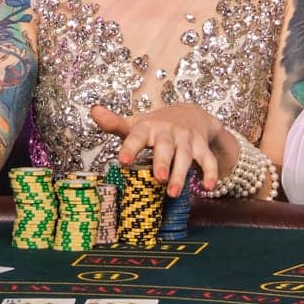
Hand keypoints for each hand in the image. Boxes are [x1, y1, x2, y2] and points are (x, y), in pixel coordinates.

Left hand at [90, 103, 235, 195]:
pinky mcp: (202, 146)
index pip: (137, 136)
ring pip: (186, 156)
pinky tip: (208, 187)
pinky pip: (208, 159)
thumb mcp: (136, 124)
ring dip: (181, 174)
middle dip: (162, 162)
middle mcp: (168, 132)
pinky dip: (210, 172)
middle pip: (165, 147)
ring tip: (173, 193)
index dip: (130, 148)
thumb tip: (93, 110)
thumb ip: (114, 123)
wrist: (191, 113)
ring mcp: (187, 139)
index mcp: (148, 128)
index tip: (122, 161)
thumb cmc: (157, 126)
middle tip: (158, 178)